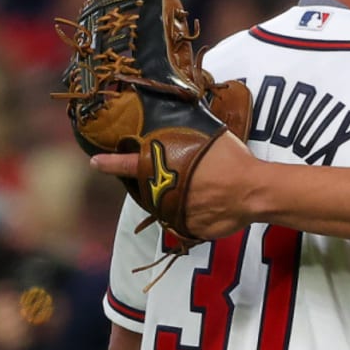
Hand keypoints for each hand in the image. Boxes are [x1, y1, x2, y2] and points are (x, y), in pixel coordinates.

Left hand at [91, 132, 256, 238]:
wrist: (253, 192)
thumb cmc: (233, 160)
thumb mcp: (209, 137)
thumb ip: (190, 136)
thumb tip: (187, 120)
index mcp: (164, 167)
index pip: (128, 164)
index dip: (110, 163)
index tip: (96, 162)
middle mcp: (162, 192)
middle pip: (151, 189)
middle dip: (164, 183)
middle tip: (187, 175)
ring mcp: (174, 214)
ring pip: (169, 207)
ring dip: (180, 198)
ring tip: (207, 189)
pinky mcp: (190, 229)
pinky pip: (188, 221)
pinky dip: (198, 214)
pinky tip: (215, 204)